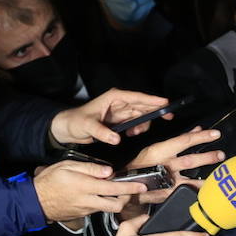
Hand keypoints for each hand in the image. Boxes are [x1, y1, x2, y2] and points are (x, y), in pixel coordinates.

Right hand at [33, 160, 146, 220]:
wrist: (35, 201)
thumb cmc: (49, 181)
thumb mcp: (67, 166)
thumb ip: (90, 168)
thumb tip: (109, 170)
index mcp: (85, 186)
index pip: (114, 188)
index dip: (130, 188)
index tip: (141, 186)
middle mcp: (88, 200)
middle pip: (116, 205)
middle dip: (127, 198)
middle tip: (132, 190)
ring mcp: (86, 210)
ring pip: (108, 208)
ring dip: (116, 201)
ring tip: (118, 192)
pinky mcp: (83, 215)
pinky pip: (98, 210)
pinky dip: (104, 203)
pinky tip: (102, 196)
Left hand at [49, 89, 170, 145]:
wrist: (68, 129)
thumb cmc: (75, 121)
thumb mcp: (87, 126)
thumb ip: (102, 132)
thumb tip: (116, 138)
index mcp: (114, 97)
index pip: (137, 97)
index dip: (152, 100)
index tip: (165, 103)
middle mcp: (119, 102)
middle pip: (143, 105)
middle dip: (155, 110)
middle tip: (167, 117)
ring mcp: (120, 112)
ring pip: (141, 115)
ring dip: (143, 124)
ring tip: (134, 132)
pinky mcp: (120, 121)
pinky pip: (135, 123)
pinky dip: (137, 128)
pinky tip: (131, 133)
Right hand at [127, 125, 224, 185]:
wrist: (127, 185)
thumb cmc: (142, 164)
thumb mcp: (157, 148)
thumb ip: (179, 140)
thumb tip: (197, 130)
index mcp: (160, 151)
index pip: (184, 141)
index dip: (201, 137)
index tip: (215, 134)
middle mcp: (164, 165)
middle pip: (189, 160)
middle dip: (206, 157)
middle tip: (220, 155)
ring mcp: (165, 181)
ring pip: (188, 179)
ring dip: (205, 177)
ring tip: (217, 176)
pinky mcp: (166, 194)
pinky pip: (184, 193)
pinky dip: (195, 192)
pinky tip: (206, 193)